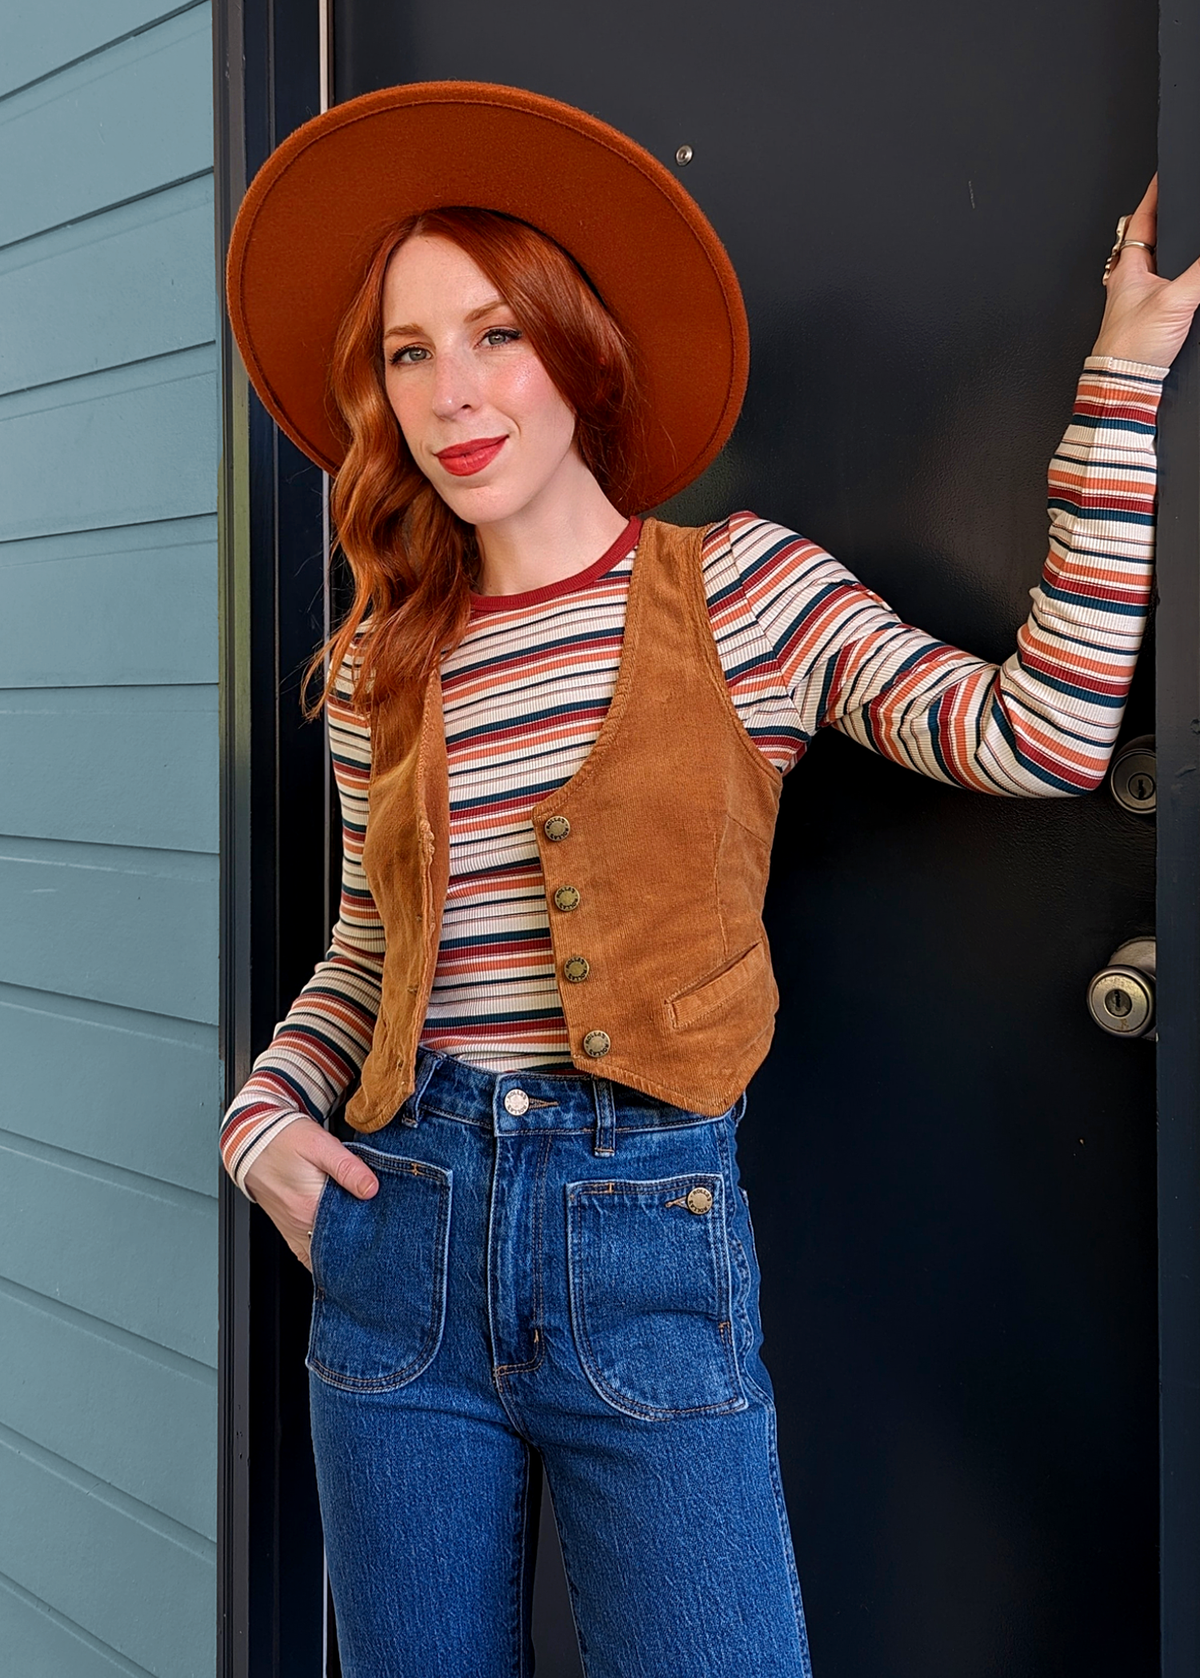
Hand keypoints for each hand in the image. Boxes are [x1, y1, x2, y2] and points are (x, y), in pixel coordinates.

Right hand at [243, 1117, 378, 1270]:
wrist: (251, 1141)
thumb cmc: (284, 1140)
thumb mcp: (321, 1145)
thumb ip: (348, 1168)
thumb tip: (372, 1189)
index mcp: (310, 1206)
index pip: (348, 1233)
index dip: (369, 1233)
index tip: (385, 1229)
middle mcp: (300, 1225)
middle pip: (337, 1248)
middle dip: (359, 1245)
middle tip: (378, 1235)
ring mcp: (293, 1230)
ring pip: (322, 1255)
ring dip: (342, 1252)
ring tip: (362, 1240)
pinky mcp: (289, 1230)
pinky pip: (307, 1256)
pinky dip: (323, 1257)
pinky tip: (339, 1250)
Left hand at [1092, 176, 1199, 368]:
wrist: (1124, 385)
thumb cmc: (1130, 347)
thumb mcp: (1175, 300)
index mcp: (1128, 267)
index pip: (1142, 218)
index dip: (1155, 195)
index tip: (1164, 176)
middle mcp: (1130, 281)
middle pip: (1151, 239)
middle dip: (1166, 221)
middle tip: (1178, 203)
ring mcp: (1140, 300)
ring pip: (1160, 264)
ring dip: (1174, 253)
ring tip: (1188, 238)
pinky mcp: (1152, 319)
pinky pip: (1170, 289)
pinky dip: (1182, 281)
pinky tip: (1190, 285)